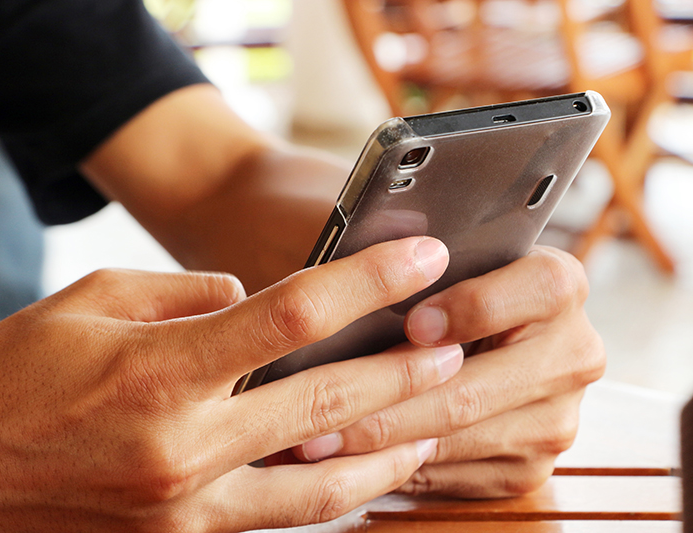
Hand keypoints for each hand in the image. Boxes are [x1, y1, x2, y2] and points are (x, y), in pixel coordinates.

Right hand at [0, 237, 462, 531]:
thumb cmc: (11, 376)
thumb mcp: (93, 301)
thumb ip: (188, 295)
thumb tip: (254, 302)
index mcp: (159, 371)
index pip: (290, 317)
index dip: (365, 283)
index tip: (421, 260)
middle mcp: (181, 448)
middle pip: (323, 406)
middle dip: (401, 373)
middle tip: (454, 348)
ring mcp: (182, 509)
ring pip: (318, 491)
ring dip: (385, 454)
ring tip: (432, 425)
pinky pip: (272, 521)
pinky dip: (324, 497)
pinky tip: (355, 473)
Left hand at [295, 246, 605, 498]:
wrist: (476, 340)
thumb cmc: (441, 291)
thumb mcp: (440, 264)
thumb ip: (416, 261)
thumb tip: (365, 261)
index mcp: (559, 286)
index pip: (539, 290)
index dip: (473, 306)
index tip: (413, 323)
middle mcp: (573, 353)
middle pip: (477, 388)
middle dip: (391, 400)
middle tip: (328, 402)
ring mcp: (556, 418)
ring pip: (456, 438)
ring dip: (381, 441)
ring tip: (319, 436)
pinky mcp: (530, 467)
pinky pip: (456, 475)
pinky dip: (397, 467)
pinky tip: (352, 455)